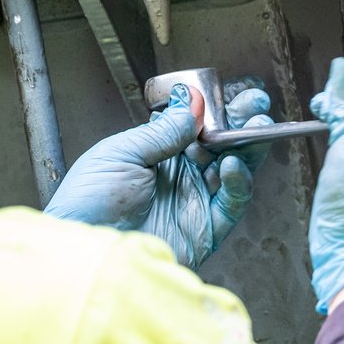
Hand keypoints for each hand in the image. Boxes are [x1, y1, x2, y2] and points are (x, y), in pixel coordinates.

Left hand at [44, 81, 272, 268]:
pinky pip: (232, 202)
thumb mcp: (119, 154)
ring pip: (234, 169)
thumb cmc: (88, 204)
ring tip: (257, 127)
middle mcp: (179, 175)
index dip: (216, 110)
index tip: (232, 92)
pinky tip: (232, 164)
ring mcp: (195, 200)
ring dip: (248, 146)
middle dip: (242, 122)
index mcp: (156, 153)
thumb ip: (161, 132)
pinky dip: (238, 181)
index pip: (196, 126)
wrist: (86, 252)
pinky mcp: (207, 228)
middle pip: (222, 144)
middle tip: (257, 105)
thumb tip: (191, 104)